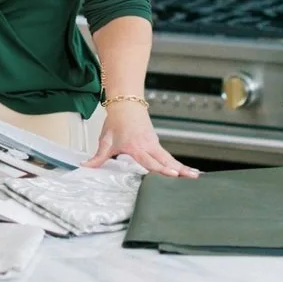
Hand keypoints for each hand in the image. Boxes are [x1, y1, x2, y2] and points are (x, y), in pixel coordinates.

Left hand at [83, 102, 199, 177]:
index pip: (150, 160)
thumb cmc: (117, 120)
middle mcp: (148, 145)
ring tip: (195, 177)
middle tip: (192, 178)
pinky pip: (167, 155)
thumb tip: (87, 167)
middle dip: (179, 170)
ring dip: (182, 167)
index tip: (173, 174)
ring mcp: (154, 143)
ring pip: (169, 158)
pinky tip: (185, 171)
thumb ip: (98, 157)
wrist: (125, 103)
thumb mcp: (106, 140)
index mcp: (136, 146)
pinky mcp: (155, 143)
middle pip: (165, 160)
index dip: (161, 169)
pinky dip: (177, 163)